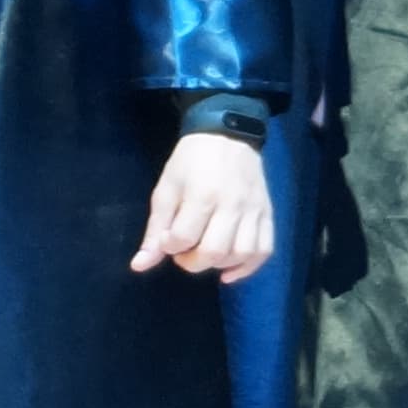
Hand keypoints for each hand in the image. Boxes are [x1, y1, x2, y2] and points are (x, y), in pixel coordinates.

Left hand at [134, 130, 276, 282]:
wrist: (227, 136)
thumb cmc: (190, 162)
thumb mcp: (165, 190)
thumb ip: (155, 229)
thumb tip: (139, 266)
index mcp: (202, 196)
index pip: (183, 239)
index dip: (169, 246)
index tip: (167, 238)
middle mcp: (232, 206)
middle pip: (214, 252)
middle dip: (192, 262)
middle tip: (184, 251)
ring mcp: (253, 210)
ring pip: (242, 254)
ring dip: (219, 264)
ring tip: (206, 254)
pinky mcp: (267, 214)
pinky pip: (264, 250)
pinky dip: (248, 267)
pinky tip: (229, 271)